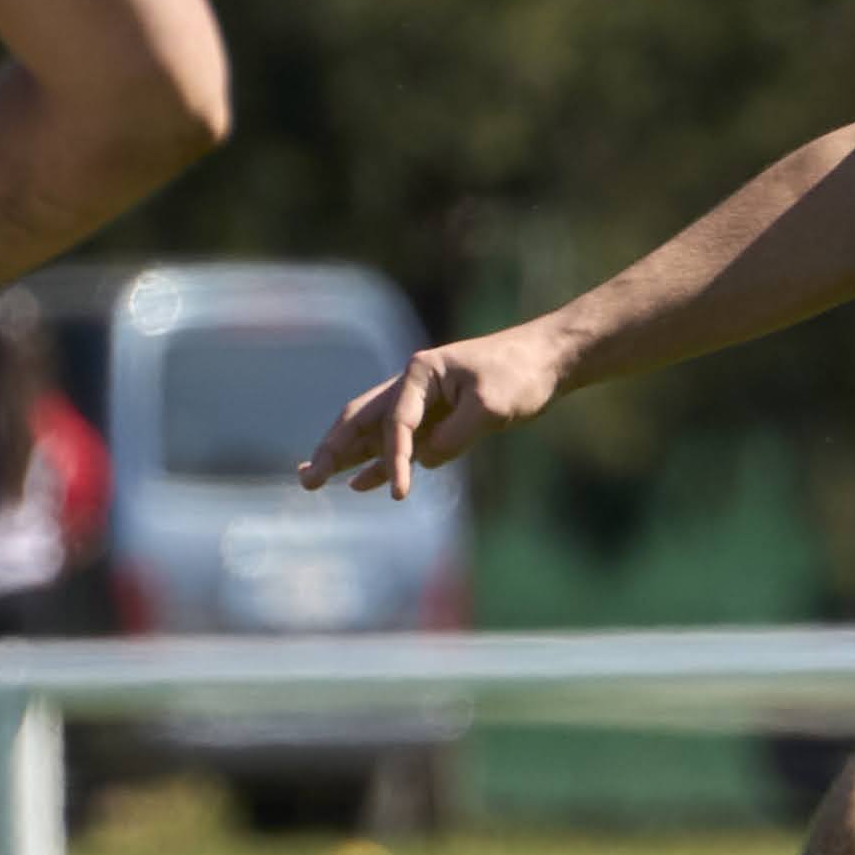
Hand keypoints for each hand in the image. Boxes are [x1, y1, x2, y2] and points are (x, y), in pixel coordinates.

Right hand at [302, 322, 563, 494]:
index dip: (394, 461)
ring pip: (372, 434)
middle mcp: (412, 385)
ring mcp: (421, 402)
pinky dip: (377, 463)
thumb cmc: (519, 375)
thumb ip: (453, 437)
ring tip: (311, 480)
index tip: (399, 494)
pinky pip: (397, 444)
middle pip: (362, 421)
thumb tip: (426, 460)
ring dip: (344, 457)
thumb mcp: (490, 408)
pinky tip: (356, 482)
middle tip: (307, 478)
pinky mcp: (435, 418)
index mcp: (420, 373)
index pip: (397, 424)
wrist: (547, 360)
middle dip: (332, 451)